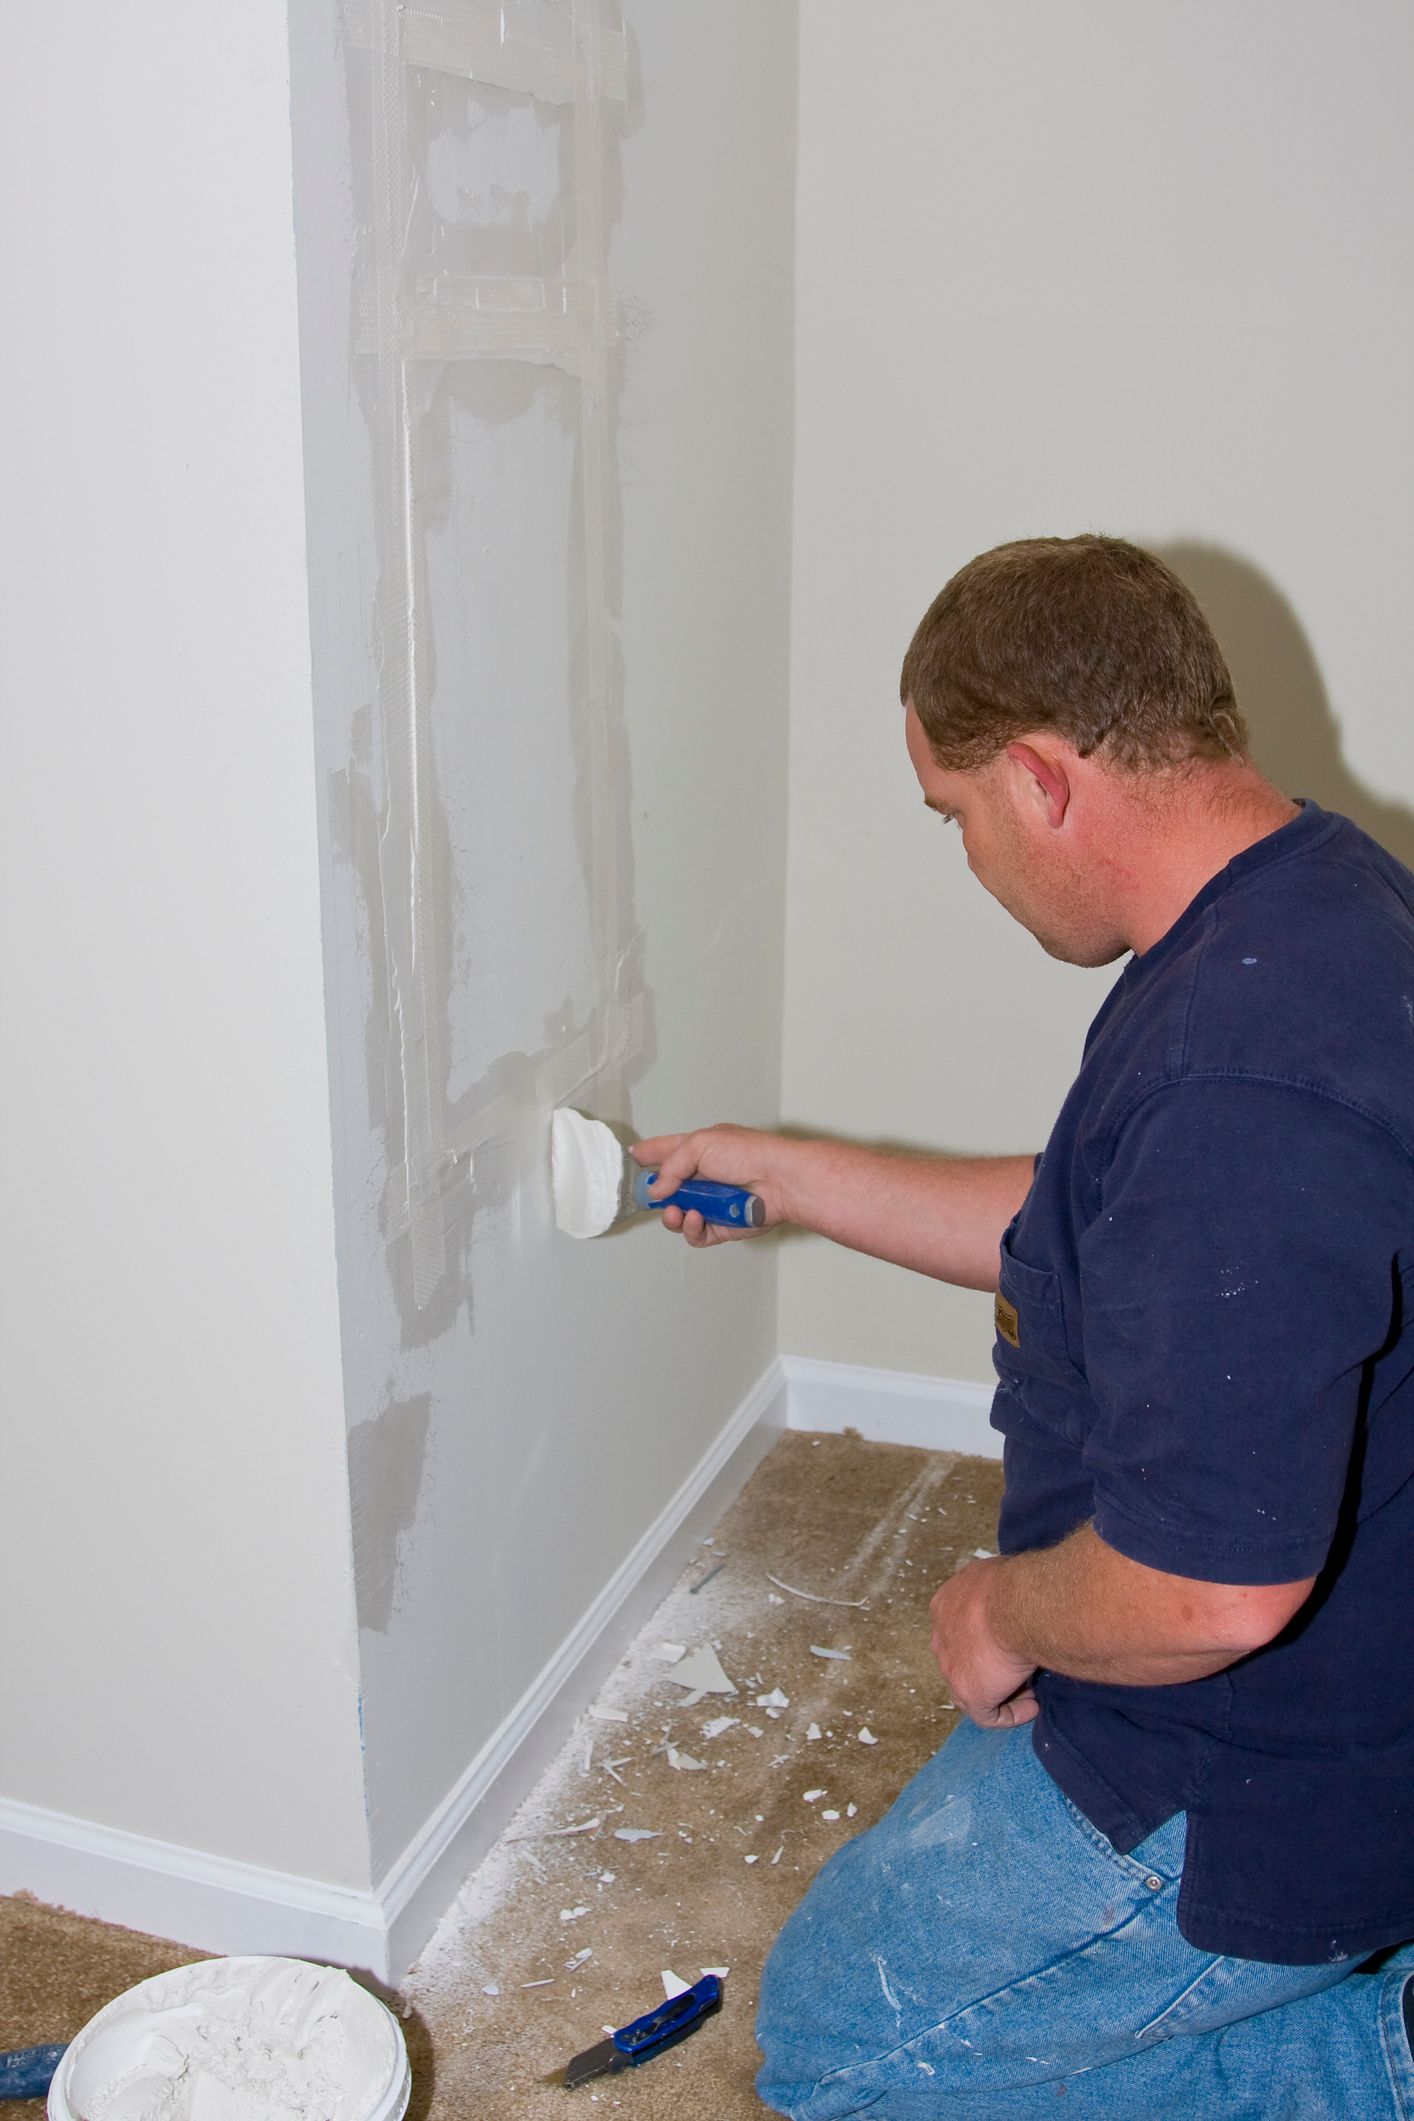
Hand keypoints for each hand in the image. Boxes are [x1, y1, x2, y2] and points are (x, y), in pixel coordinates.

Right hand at [630, 1125, 789, 1248]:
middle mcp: (705, 1176)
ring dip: (672, 1214)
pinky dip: (691, 1228)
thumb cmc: (747, 1154)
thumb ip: (671, 1166)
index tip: (631, 1158)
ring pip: (678, 1214)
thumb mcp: (699, 1144)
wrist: (779, 1181)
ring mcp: (712, 1202)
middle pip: (669, 1188)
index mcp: (700, 1149)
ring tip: (677, 1210)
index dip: (649, 1154)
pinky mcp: (720, 1226)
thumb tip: (657, 1189)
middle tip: (648, 1196)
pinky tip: (695, 1218)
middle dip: (656, 1193)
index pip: (667, 1150)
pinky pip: (696, 1233)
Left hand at [929, 1558, 1038, 1727]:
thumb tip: (1015, 1596)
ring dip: (1001, 1691)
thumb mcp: (1001, 1575)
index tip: (1013, 1640)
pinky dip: (1010, 1714)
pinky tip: (1032, 1706)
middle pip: (964, 1659)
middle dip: (991, 1666)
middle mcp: (940, 1637)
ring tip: (1030, 1690)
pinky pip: (988, 1714)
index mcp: (945, 1605)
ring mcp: (950, 1668)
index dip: (987, 1639)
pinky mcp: (969, 1694)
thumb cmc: (1016, 1584)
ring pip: (973, 1689)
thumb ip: (999, 1590)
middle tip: (1020, 1666)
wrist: (1017, 1605)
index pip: (961, 1629)